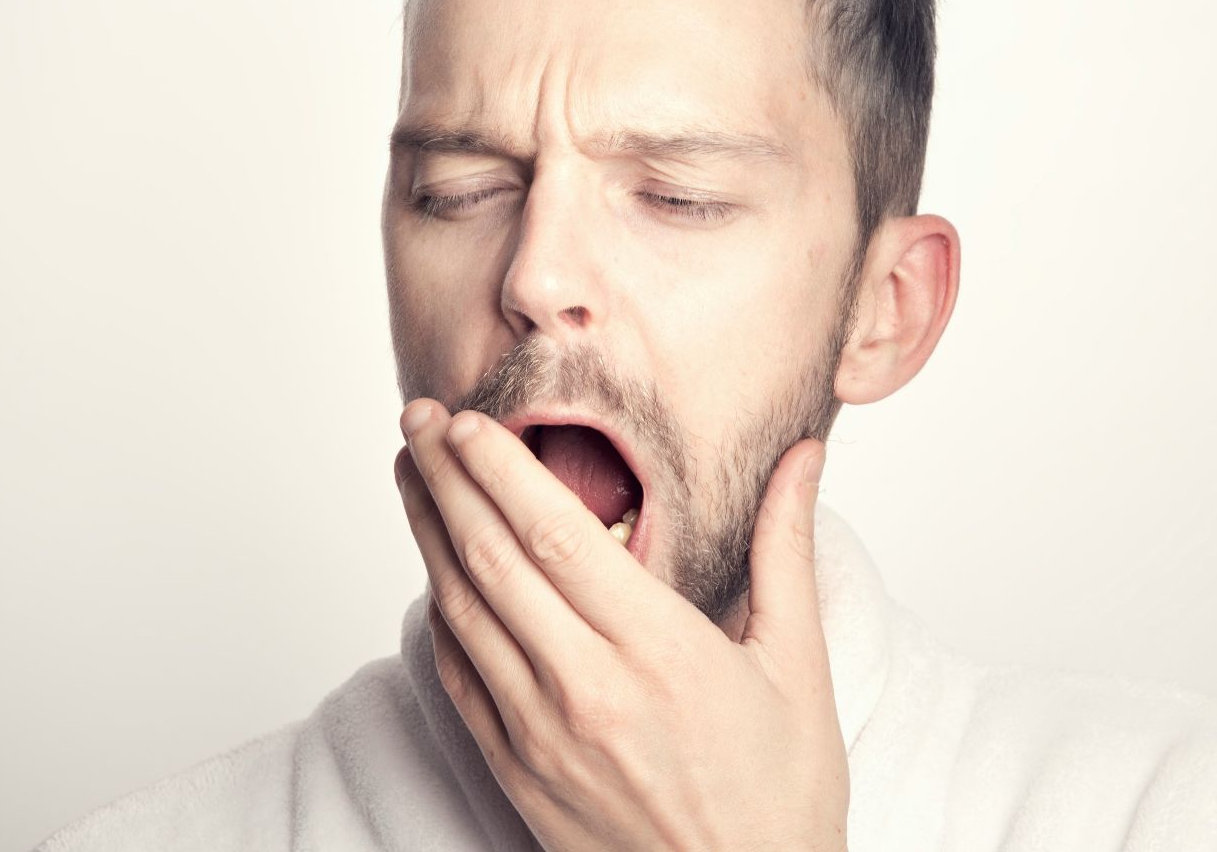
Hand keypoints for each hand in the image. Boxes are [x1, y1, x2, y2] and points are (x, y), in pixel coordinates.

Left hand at [394, 400, 848, 851]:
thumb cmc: (781, 797)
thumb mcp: (798, 667)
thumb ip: (785, 550)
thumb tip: (805, 458)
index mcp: (657, 649)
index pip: (554, 533)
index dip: (499, 468)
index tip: (467, 420)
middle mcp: (586, 688)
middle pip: (491, 559)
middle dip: (446, 479)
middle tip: (418, 419)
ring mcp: (541, 735)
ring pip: (462, 612)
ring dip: (428, 535)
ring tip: (411, 475)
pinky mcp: (517, 774)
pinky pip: (459, 678)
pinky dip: (438, 616)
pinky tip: (431, 575)